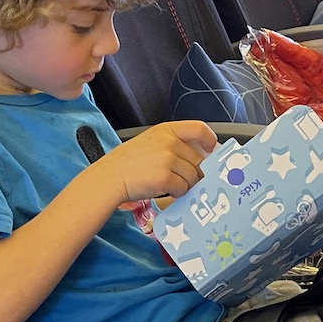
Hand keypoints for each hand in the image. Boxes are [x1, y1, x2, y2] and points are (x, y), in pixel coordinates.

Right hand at [91, 120, 216, 204]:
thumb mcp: (152, 142)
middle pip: (198, 160)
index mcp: (166, 130)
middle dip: (194, 172)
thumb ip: (174, 144)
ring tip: (168, 182)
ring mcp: (167, 159)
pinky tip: (164, 189)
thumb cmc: (130, 162)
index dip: (210, 140)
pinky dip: (177, 193)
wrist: (111, 177)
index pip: (199, 128)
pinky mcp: (164, 178)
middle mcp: (169, 142)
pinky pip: (183, 188)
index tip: (211, 150)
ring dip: (184, 184)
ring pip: (193, 176)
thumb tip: (201, 157)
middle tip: (181, 178)